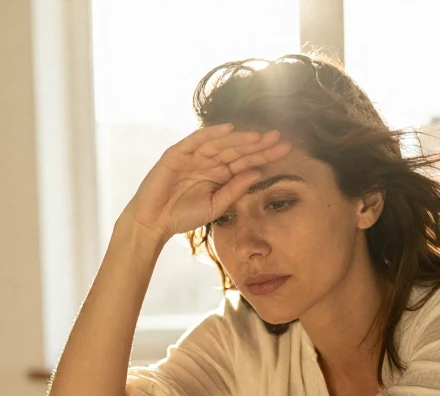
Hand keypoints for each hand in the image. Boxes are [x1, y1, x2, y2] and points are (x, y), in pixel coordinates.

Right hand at [122, 123, 292, 241]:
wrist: (153, 221)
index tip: (285, 150)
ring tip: (258, 137)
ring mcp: (193, 156)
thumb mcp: (215, 206)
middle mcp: (208, 162)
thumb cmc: (183, 216)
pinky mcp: (177, 153)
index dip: (264, 155)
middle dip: (257, 144)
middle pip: (236, 150)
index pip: (245, 162)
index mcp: (219, 174)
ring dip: (239, 139)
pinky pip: (196, 140)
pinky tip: (229, 129)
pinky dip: (211, 133)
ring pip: (220, 143)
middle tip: (279, 138)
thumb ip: (235, 189)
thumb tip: (258, 173)